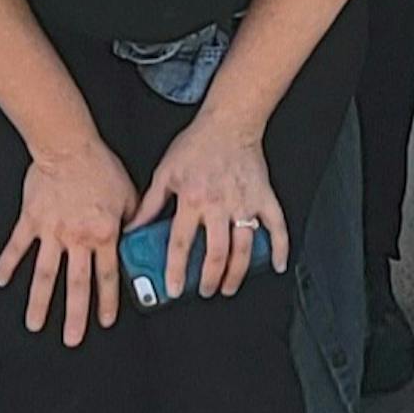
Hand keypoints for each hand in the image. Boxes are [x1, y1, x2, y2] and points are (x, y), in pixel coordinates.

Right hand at [0, 136, 137, 345]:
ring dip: (40, 302)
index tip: (105, 321)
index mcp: (103, 234)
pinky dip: (8, 263)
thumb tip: (142, 235)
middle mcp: (77, 238)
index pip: (107, 275)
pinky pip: (18, 246)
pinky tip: (1, 281)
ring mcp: (52, 232)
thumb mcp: (129, 194)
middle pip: (76, 284)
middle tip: (72, 339)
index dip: (107, 300)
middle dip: (76, 314)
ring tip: (35, 324)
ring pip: (45, 274)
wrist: (69, 146)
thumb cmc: (99, 166)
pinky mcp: (32, 220)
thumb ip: (134, 219)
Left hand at [131, 114, 286, 303]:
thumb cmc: (197, 144)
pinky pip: (277, 226)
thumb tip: (134, 227)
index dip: (176, 270)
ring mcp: (244, 202)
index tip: (174, 289)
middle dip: (210, 279)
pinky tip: (278, 264)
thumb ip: (151, 203)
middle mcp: (219, 204)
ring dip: (237, 272)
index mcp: (193, 199)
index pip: (181, 243)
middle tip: (205, 290)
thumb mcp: (166, 171)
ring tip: (229, 285)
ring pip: (244, 247)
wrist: (229, 122)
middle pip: (216, 253)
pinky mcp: (264, 197)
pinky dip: (280, 247)